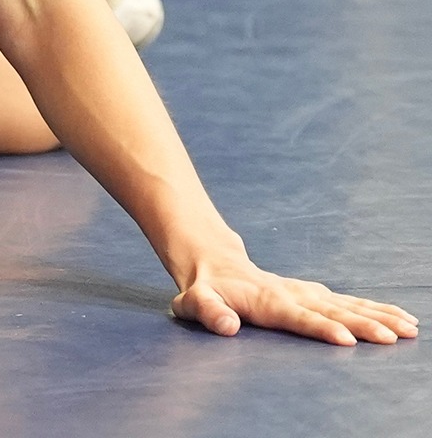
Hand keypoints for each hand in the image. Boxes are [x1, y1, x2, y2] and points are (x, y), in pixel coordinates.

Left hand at [171, 251, 417, 344]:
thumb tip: (225, 327)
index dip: (321, 328)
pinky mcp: (315, 294)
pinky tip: (400, 318)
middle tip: (393, 338)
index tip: (347, 340)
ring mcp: (307, 293)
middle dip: (364, 324)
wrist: (215, 263)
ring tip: (409, 329)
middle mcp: (293, 295)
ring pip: (348, 305)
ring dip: (379, 316)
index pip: (298, 317)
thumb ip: (209, 313)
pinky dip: (376, 309)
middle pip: (332, 311)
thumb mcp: (194, 302)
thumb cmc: (205, 290)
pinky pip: (350, 302)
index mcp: (267, 301)